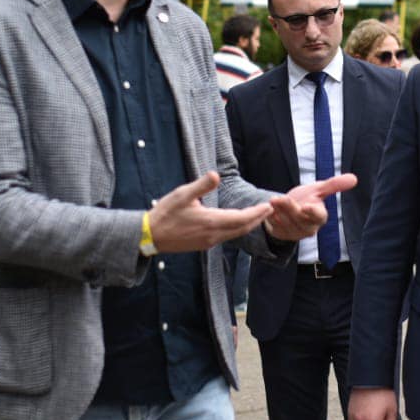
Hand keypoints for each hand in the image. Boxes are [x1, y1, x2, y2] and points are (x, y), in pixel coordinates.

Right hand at [149, 172, 273, 252]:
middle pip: (242, 228)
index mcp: (211, 221)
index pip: (241, 219)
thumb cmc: (165, 213)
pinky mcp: (204, 244)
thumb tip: (216, 175)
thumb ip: (201, 186)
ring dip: (248, 225)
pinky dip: (237, 229)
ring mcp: (209, 242)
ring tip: (257, 216)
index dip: (257, 213)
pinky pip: (226, 237)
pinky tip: (237, 223)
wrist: (150, 236)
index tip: (268, 206)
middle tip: (269, 210)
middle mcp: (213, 235)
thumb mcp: (182, 194)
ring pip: (235, 234)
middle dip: (257, 219)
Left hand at [264, 173, 357, 242]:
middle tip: (279, 198)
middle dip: (289, 208)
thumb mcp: (318, 190)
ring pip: (285, 222)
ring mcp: (294, 233)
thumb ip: (334, 185)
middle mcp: (308, 228)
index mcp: (319, 217)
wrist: (286, 209)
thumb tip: (354, 178)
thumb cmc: (306, 199)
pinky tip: (268, 209)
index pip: (319, 216)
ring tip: (273, 200)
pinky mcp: (281, 235)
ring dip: (278, 210)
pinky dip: (270, 217)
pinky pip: (274, 227)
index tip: (307, 206)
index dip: (313, 212)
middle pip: (299, 218)